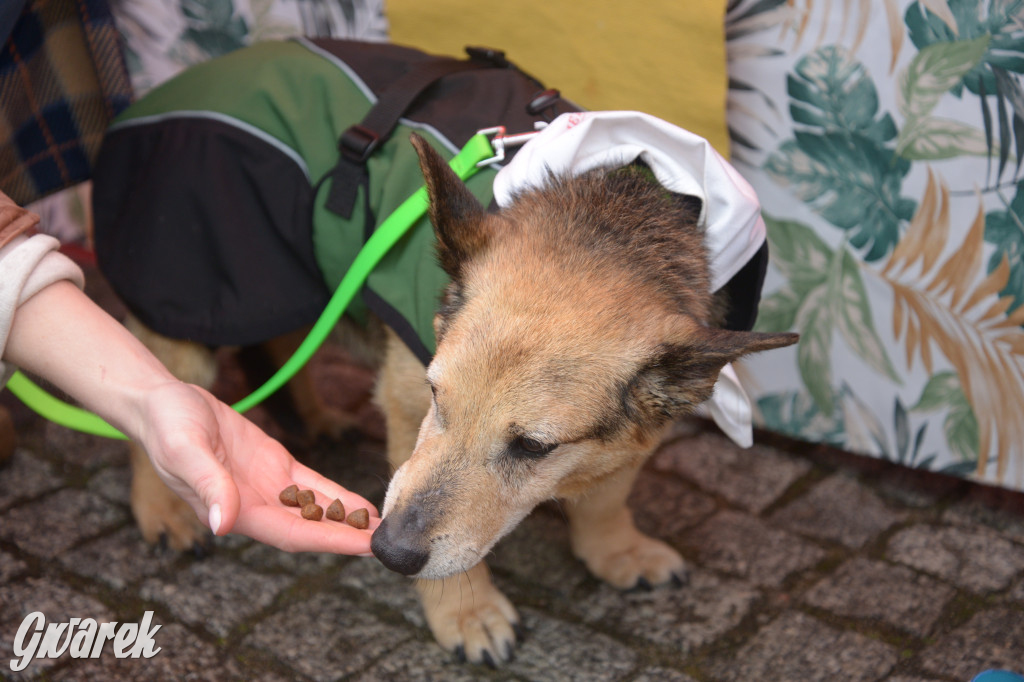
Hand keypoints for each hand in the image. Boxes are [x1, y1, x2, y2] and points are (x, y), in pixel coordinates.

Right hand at [134, 381, 378, 554]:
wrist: (164, 402)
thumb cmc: (167, 427)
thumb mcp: (184, 450)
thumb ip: (207, 485)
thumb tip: (222, 525)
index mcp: (234, 511)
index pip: (292, 534)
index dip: (329, 541)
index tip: (364, 547)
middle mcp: (254, 507)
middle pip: (310, 528)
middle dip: (348, 537)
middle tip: (389, 542)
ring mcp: (266, 487)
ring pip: (315, 510)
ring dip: (347, 521)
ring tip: (383, 529)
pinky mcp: (274, 465)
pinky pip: (311, 485)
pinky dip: (335, 496)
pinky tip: (361, 505)